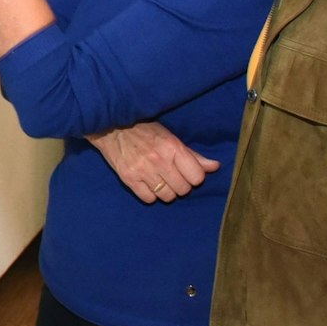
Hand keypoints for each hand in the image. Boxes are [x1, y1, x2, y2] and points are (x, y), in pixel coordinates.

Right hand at [87, 122, 219, 203]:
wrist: (111, 126)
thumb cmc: (144, 130)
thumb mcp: (170, 137)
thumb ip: (192, 155)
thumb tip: (215, 167)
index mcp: (173, 147)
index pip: (197, 177)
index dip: (194, 177)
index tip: (186, 172)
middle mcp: (159, 160)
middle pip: (183, 189)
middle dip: (180, 185)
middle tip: (172, 176)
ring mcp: (143, 171)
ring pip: (167, 197)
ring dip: (166, 191)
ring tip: (159, 180)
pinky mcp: (128, 179)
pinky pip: (148, 199)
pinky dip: (150, 194)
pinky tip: (147, 183)